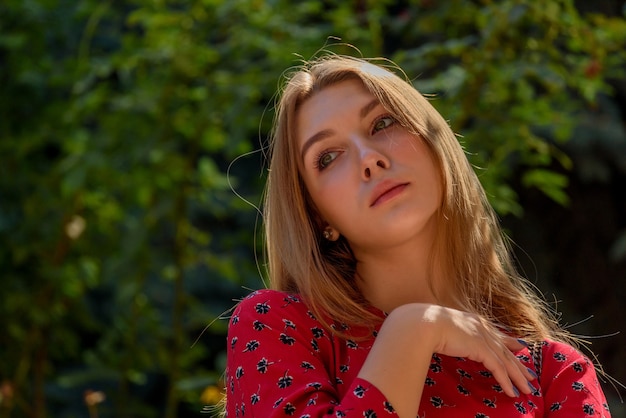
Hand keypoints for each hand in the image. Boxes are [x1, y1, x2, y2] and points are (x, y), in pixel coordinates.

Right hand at [404, 303, 535, 396]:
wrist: (425, 323)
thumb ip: (452, 331)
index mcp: (473, 320)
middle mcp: (482, 327)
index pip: (496, 334)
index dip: (509, 342)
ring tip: (527, 389)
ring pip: (506, 360)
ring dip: (518, 377)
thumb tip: (447, 337)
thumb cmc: (427, 324)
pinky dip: (506, 381)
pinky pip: (498, 368)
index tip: (520, 347)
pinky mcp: (481, 349)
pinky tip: (512, 392)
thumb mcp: (443, 326)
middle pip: (506, 349)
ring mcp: (483, 337)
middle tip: (530, 375)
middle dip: (519, 364)